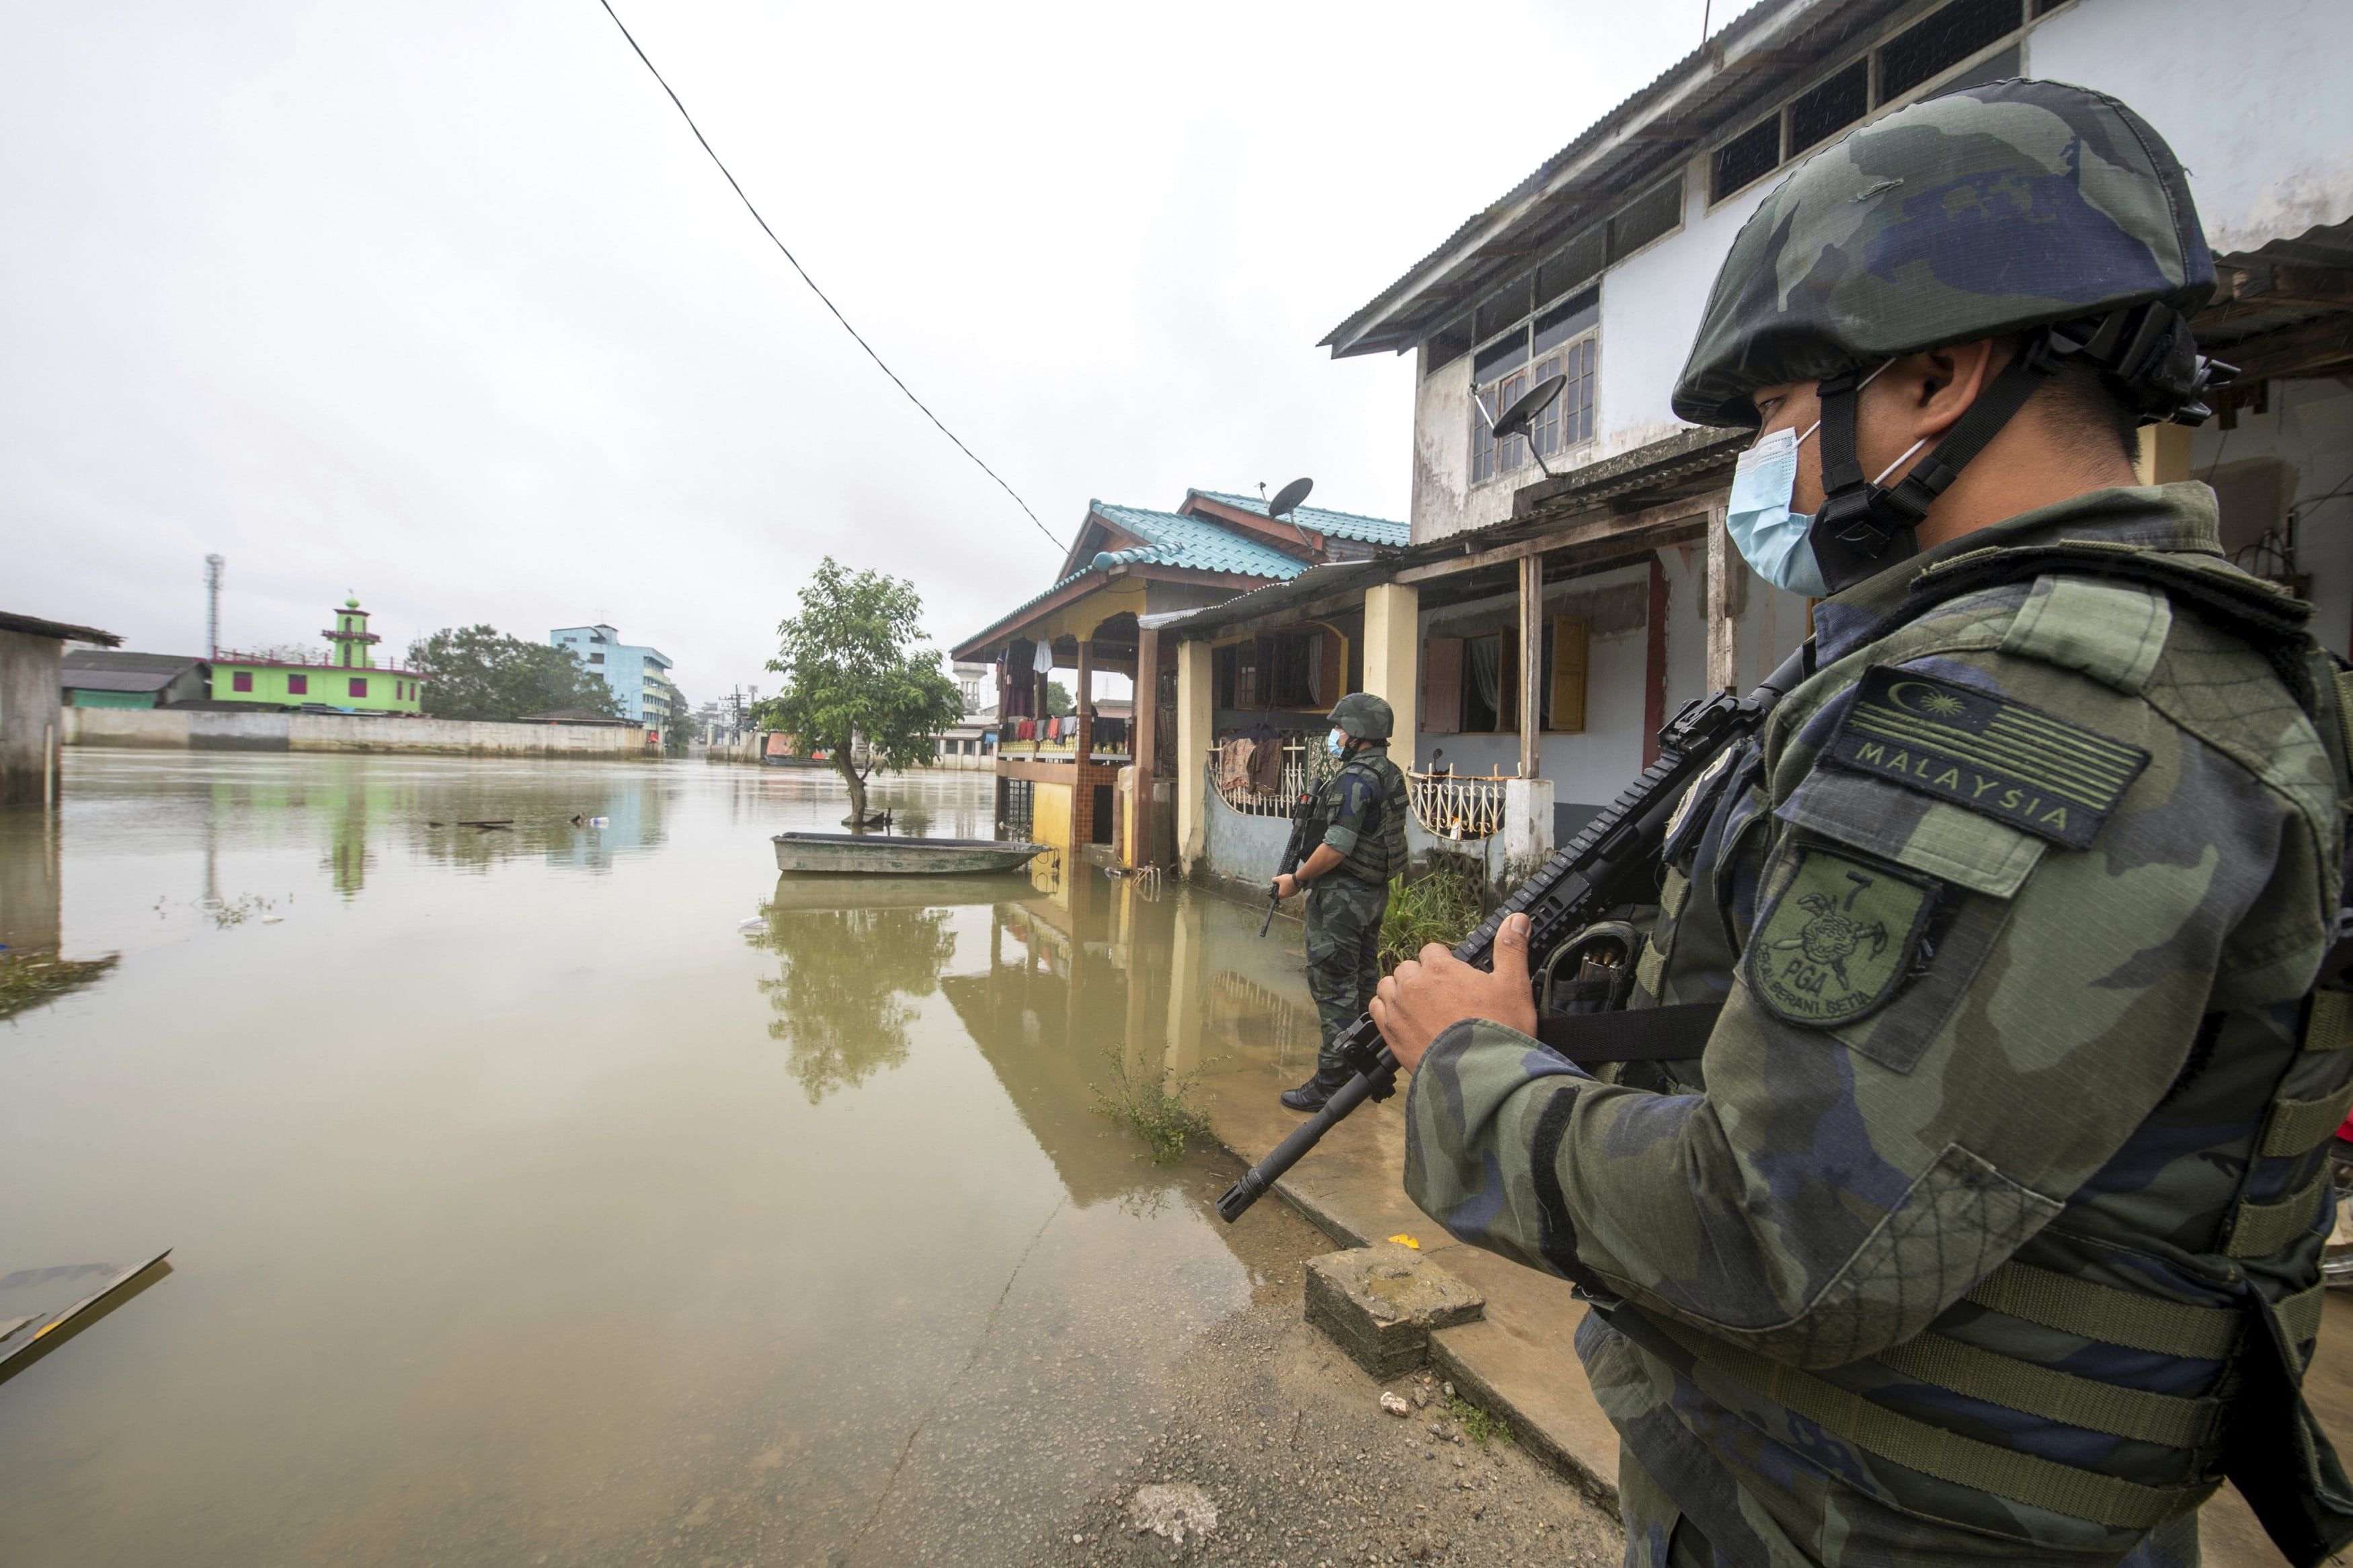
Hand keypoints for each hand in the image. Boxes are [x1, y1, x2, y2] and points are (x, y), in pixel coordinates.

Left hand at [1273, 873, 1299, 899]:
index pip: (1277, 894)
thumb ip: (1273, 880)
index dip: (1277, 890)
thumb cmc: (1287, 880)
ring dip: (1287, 889)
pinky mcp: (1296, 893)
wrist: (1297, 879)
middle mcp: (1286, 896)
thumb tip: (1273, 880)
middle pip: (1283, 893)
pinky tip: (1291, 883)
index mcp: (1281, 894)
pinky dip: (1291, 888)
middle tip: (1282, 883)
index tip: (1278, 886)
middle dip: (1282, 889)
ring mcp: (1292, 895)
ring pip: (1288, 892)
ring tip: (1287, 883)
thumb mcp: (1278, 878)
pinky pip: (1292, 891)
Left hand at [1371, 913, 1536, 1074]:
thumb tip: (1518, 917)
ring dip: (1401, 990)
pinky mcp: (1390, 1034)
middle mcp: (1413, 984)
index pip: (1432, 950)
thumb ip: (1511, 949)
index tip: (1456, 978)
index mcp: (1440, 967)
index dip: (1444, 962)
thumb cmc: (1499, 1030)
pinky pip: (1377, 1009)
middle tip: (1443, 996)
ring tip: (1421, 1006)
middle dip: (1423, 976)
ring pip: (1389, 986)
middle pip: (1409, 968)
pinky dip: (1386, 1009)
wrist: (1481, 1077)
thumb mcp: (1514, 985)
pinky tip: (1402, 1018)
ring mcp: (1398, 1009)